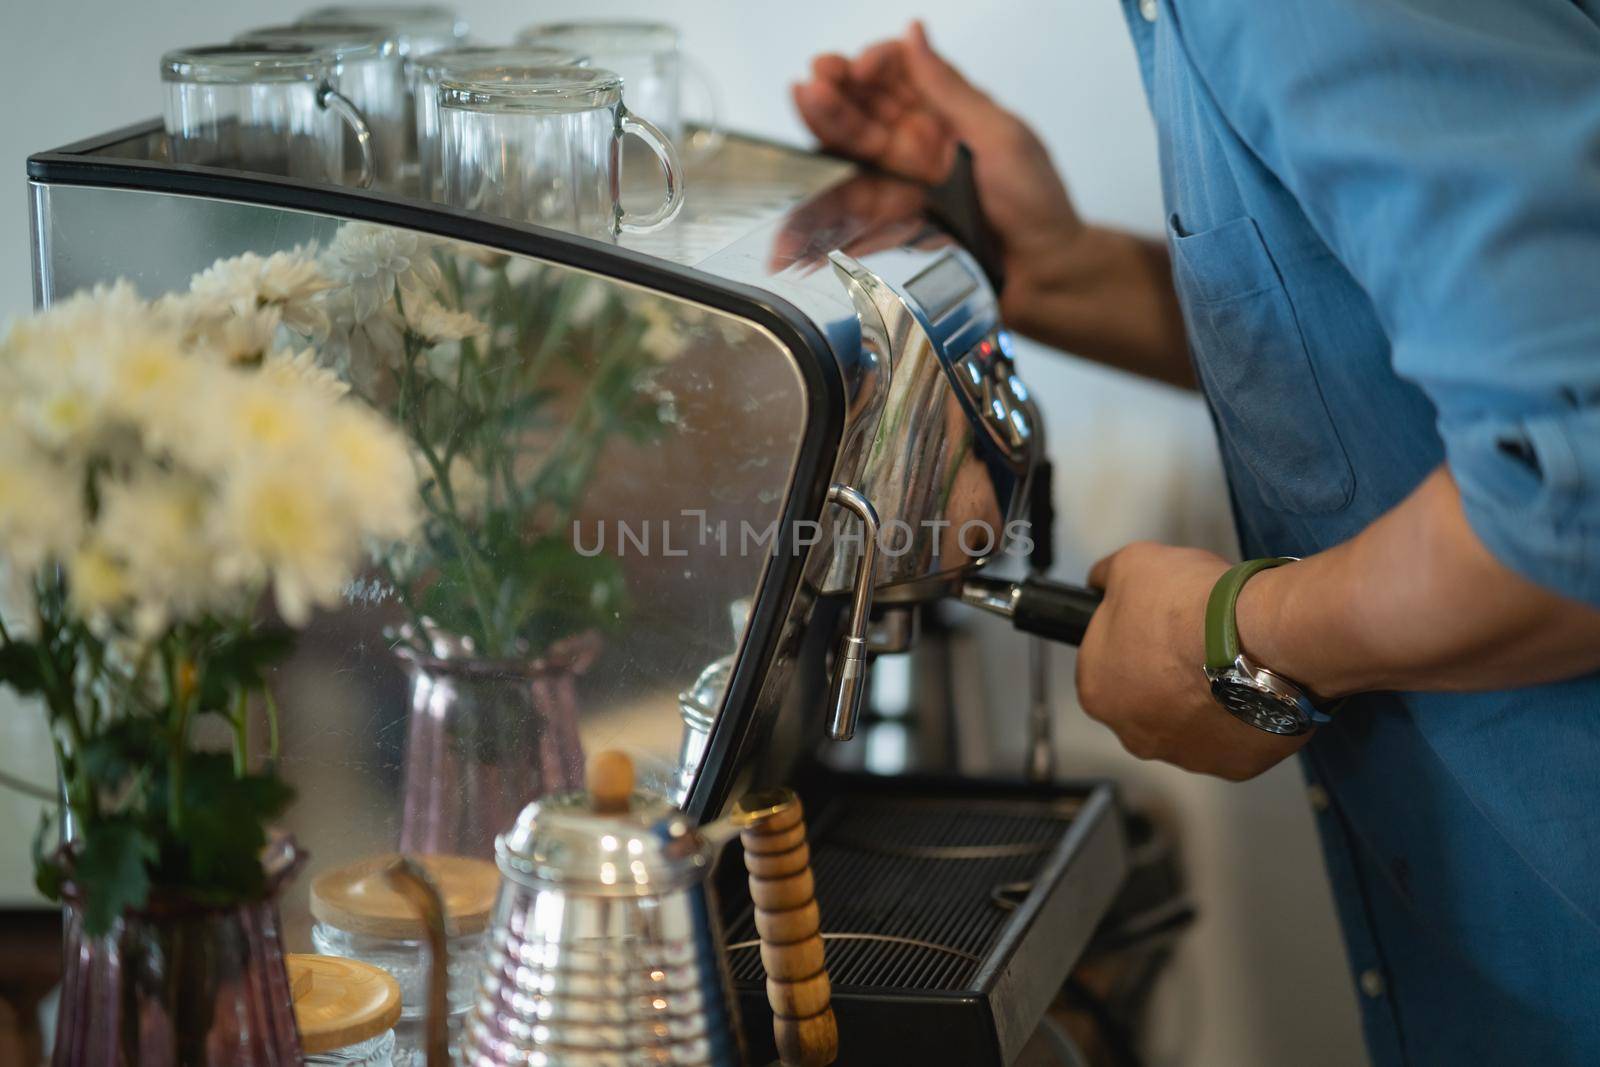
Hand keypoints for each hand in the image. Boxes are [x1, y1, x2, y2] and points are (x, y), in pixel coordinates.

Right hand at [792, 22, 1085, 330]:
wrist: (1044, 274)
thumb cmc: (1038, 207)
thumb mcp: (1000, 134)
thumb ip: (951, 89)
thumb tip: (915, 34)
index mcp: (948, 115)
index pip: (899, 73)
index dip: (876, 63)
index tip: (864, 67)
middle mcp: (919, 144)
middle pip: (866, 105)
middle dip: (837, 86)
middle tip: (817, 78)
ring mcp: (902, 182)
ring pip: (851, 144)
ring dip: (824, 119)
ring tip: (805, 98)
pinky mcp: (890, 221)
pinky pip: (849, 199)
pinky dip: (822, 188)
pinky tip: (807, 163)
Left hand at [1076, 542, 1310, 780]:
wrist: (1258, 636)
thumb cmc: (1188, 606)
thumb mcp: (1131, 564)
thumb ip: (1107, 578)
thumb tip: (1101, 581)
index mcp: (1097, 692)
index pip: (1106, 663)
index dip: (1133, 637)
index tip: (1158, 622)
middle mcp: (1134, 735)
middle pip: (1146, 699)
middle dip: (1167, 674)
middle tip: (1195, 639)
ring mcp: (1186, 756)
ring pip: (1191, 723)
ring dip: (1204, 697)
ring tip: (1230, 659)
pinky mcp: (1235, 766)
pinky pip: (1235, 737)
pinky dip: (1244, 713)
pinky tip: (1255, 683)